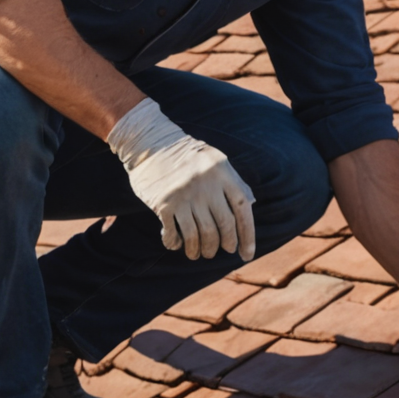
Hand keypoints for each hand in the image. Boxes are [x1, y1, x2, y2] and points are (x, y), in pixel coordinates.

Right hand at [107, 98, 256, 260]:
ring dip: (200, 250)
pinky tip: (176, 244)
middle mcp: (205, 185)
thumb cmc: (186, 155)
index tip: (246, 255)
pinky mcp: (163, 204)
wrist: (149, 142)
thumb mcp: (215, 161)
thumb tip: (249, 206)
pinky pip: (174, 234)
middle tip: (220, 251)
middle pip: (222, 227)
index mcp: (222, 173)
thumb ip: (232, 182)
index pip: (242, 210)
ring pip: (199, 236)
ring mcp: (184, 195)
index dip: (247, 236)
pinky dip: (176, 244)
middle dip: (224, 245)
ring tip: (198, 254)